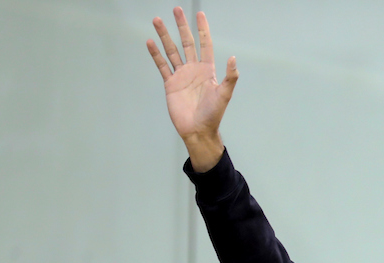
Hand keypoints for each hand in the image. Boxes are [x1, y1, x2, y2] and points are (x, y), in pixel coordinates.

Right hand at [147, 7, 237, 170]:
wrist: (198, 130)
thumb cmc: (213, 114)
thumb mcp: (225, 95)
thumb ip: (230, 77)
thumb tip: (233, 58)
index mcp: (207, 70)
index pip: (205, 44)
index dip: (203, 30)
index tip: (200, 14)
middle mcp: (193, 69)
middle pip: (186, 42)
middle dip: (182, 26)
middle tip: (176, 10)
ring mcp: (181, 75)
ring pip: (171, 50)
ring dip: (164, 36)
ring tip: (157, 20)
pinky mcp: (170, 84)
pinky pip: (162, 66)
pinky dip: (156, 54)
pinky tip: (150, 42)